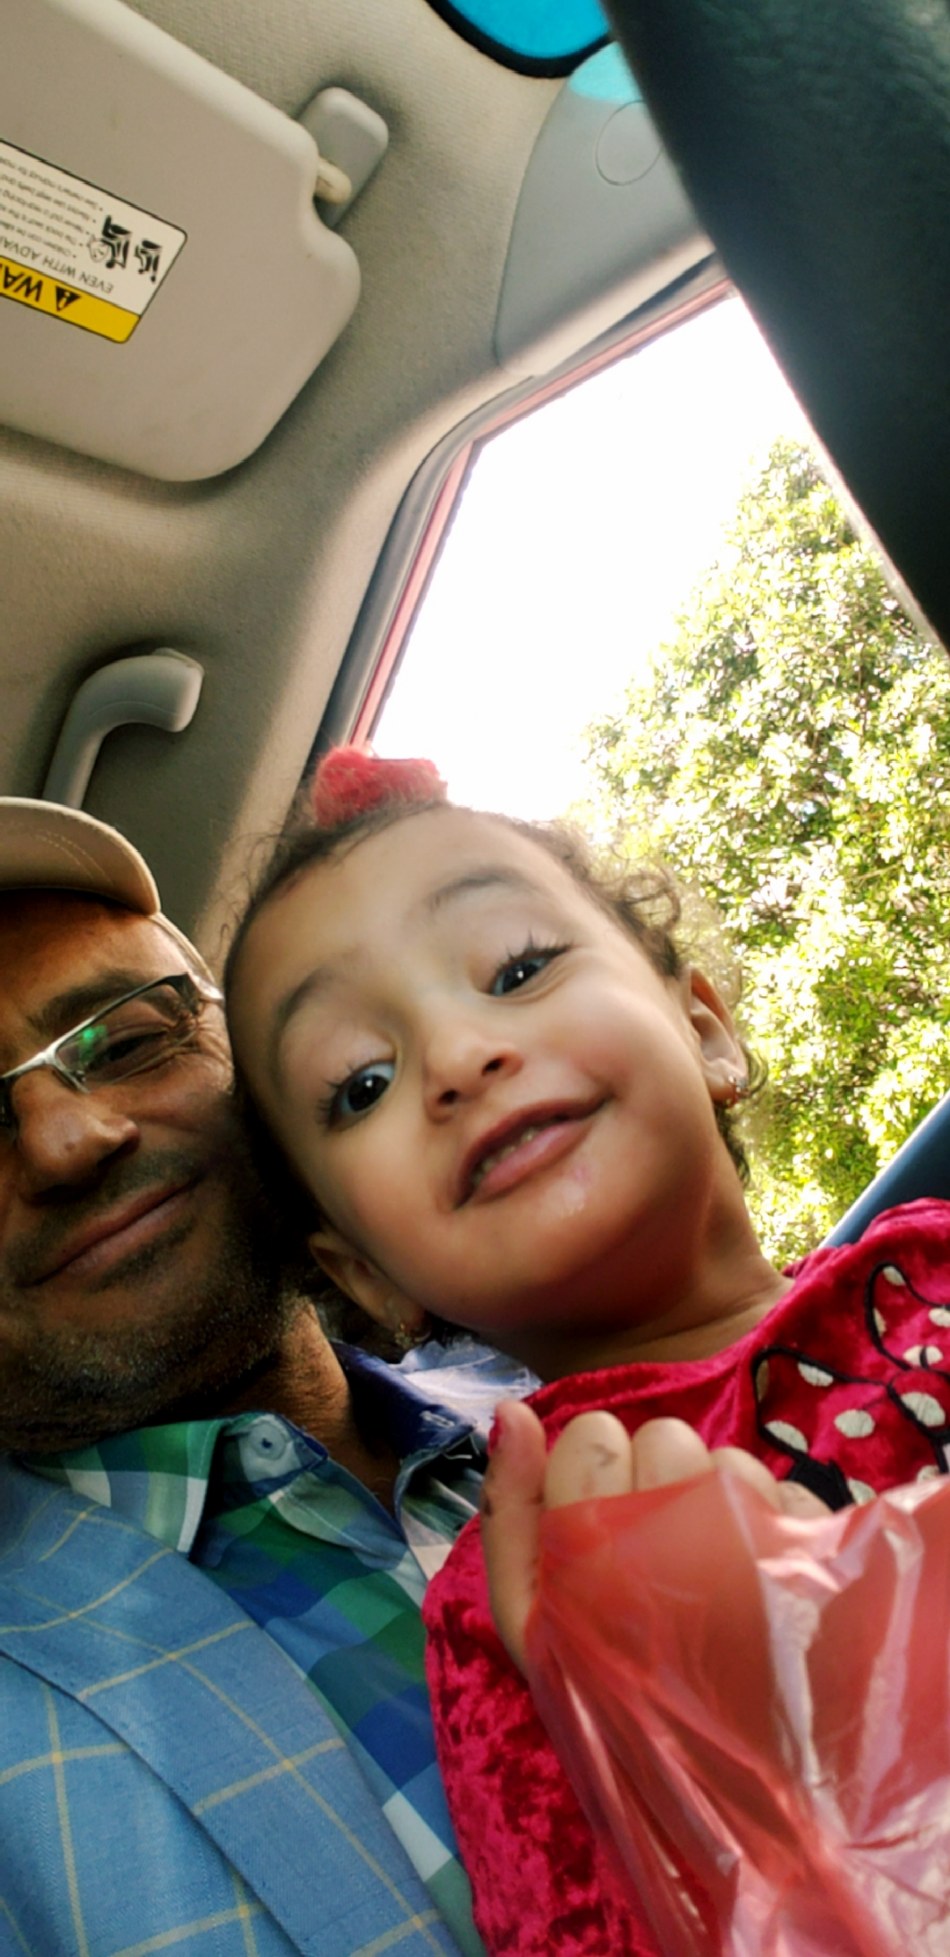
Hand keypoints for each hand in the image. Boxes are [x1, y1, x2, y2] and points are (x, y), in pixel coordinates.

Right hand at [481, 1405, 828, 1674]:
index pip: (593, 1436)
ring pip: (731, 1462)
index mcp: (588, 1557)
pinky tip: (767, 1584)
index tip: (600, 1520)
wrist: (726, 1790)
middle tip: (660, 1553)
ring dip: (724, 1503)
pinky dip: (780, 1527)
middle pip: (665, 1438)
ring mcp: (751, 1555)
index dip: (594, 1467)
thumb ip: (510, 1512)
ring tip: (717, 1575)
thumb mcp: (531, 1621)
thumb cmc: (610, 1695)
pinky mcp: (816, 1569)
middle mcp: (669, 1546)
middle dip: (660, 1479)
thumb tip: (508, 1411)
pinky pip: (792, 1492)